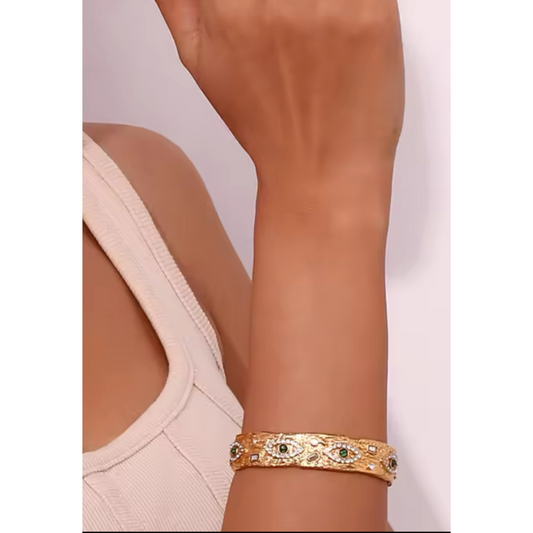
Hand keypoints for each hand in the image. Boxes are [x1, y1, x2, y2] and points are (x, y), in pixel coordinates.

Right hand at [156, 0, 403, 199]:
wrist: (319, 170)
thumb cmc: (266, 124)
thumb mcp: (199, 62)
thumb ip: (176, 0)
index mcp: (225, 10)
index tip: (255, 6)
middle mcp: (274, 2)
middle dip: (286, 1)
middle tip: (291, 19)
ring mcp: (326, 5)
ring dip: (315, 1)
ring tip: (314, 22)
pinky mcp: (373, 14)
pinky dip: (354, 1)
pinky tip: (340, 19)